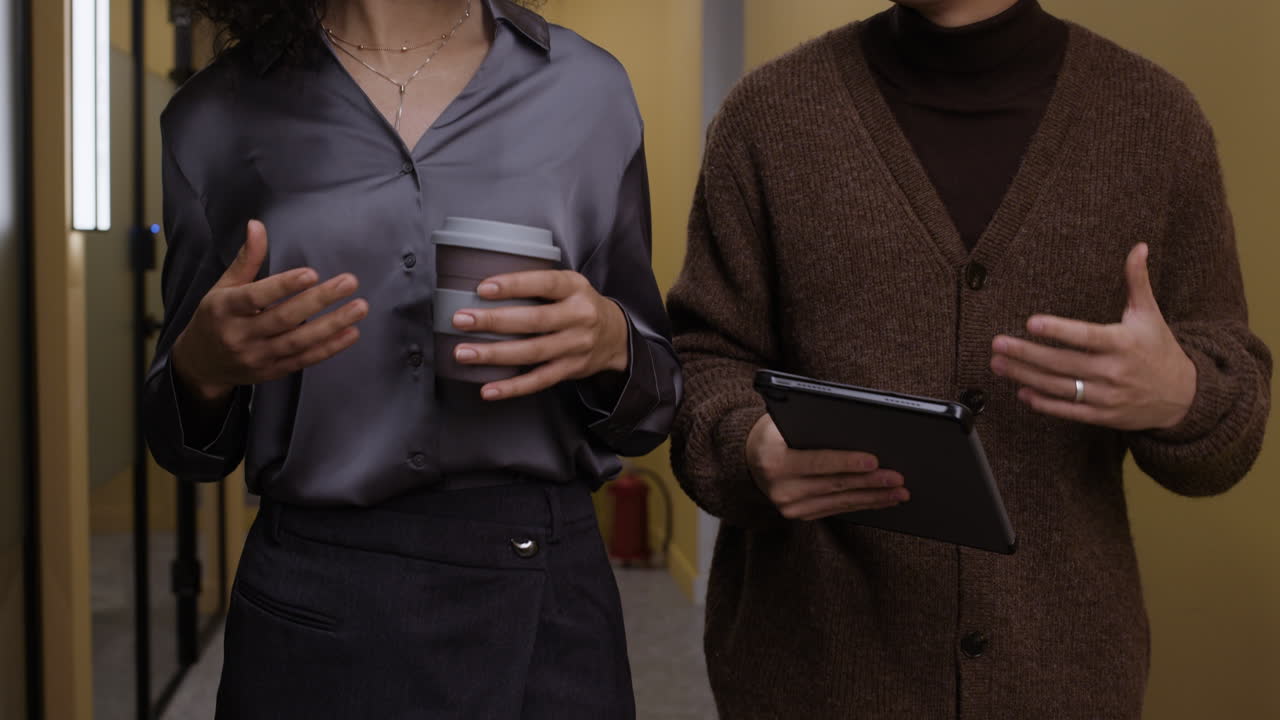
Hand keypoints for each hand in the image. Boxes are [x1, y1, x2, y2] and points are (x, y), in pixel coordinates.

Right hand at [171, 220, 368, 405]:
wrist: (202, 364)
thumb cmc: (216, 318)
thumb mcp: (223, 286)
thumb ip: (246, 259)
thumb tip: (256, 224)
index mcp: (224, 309)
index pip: (256, 296)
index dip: (284, 286)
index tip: (312, 273)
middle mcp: (240, 335)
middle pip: (283, 318)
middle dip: (318, 300)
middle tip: (349, 282)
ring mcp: (258, 356)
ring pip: (298, 341)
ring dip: (332, 325)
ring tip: (359, 307)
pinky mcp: (273, 372)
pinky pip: (304, 360)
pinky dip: (329, 348)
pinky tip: (351, 333)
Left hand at [450, 270, 629, 400]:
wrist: (616, 336)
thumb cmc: (579, 305)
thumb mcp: (569, 284)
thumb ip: (538, 284)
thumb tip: (483, 286)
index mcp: (576, 287)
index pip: (544, 283)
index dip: (514, 285)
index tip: (482, 288)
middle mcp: (579, 316)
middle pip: (534, 320)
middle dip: (494, 321)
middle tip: (461, 320)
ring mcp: (576, 346)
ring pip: (532, 352)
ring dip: (495, 354)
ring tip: (464, 353)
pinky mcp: (571, 370)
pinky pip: (539, 380)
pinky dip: (512, 387)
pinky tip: (488, 389)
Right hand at [745, 414, 907, 520]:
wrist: (749, 458)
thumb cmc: (773, 433)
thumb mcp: (782, 422)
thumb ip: (811, 426)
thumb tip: (856, 430)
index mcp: (774, 461)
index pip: (817, 462)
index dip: (847, 462)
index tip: (874, 461)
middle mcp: (780, 489)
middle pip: (835, 485)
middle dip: (870, 482)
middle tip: (898, 478)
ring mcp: (790, 507)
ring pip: (840, 501)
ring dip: (873, 497)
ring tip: (899, 492)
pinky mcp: (800, 515)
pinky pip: (837, 509)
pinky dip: (862, 504)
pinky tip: (881, 499)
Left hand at [990, 243, 1195, 430]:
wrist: (1183, 396)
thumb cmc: (1159, 348)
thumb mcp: (1149, 314)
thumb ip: (1137, 281)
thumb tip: (1139, 246)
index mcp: (1123, 343)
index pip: (1086, 336)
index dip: (1059, 330)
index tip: (1031, 322)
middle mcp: (1114, 371)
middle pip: (1063, 363)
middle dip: (1027, 354)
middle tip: (997, 344)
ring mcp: (1107, 396)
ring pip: (1060, 387)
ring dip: (1026, 376)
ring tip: (998, 364)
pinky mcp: (1103, 415)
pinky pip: (1069, 411)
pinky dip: (1044, 403)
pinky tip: (1021, 392)